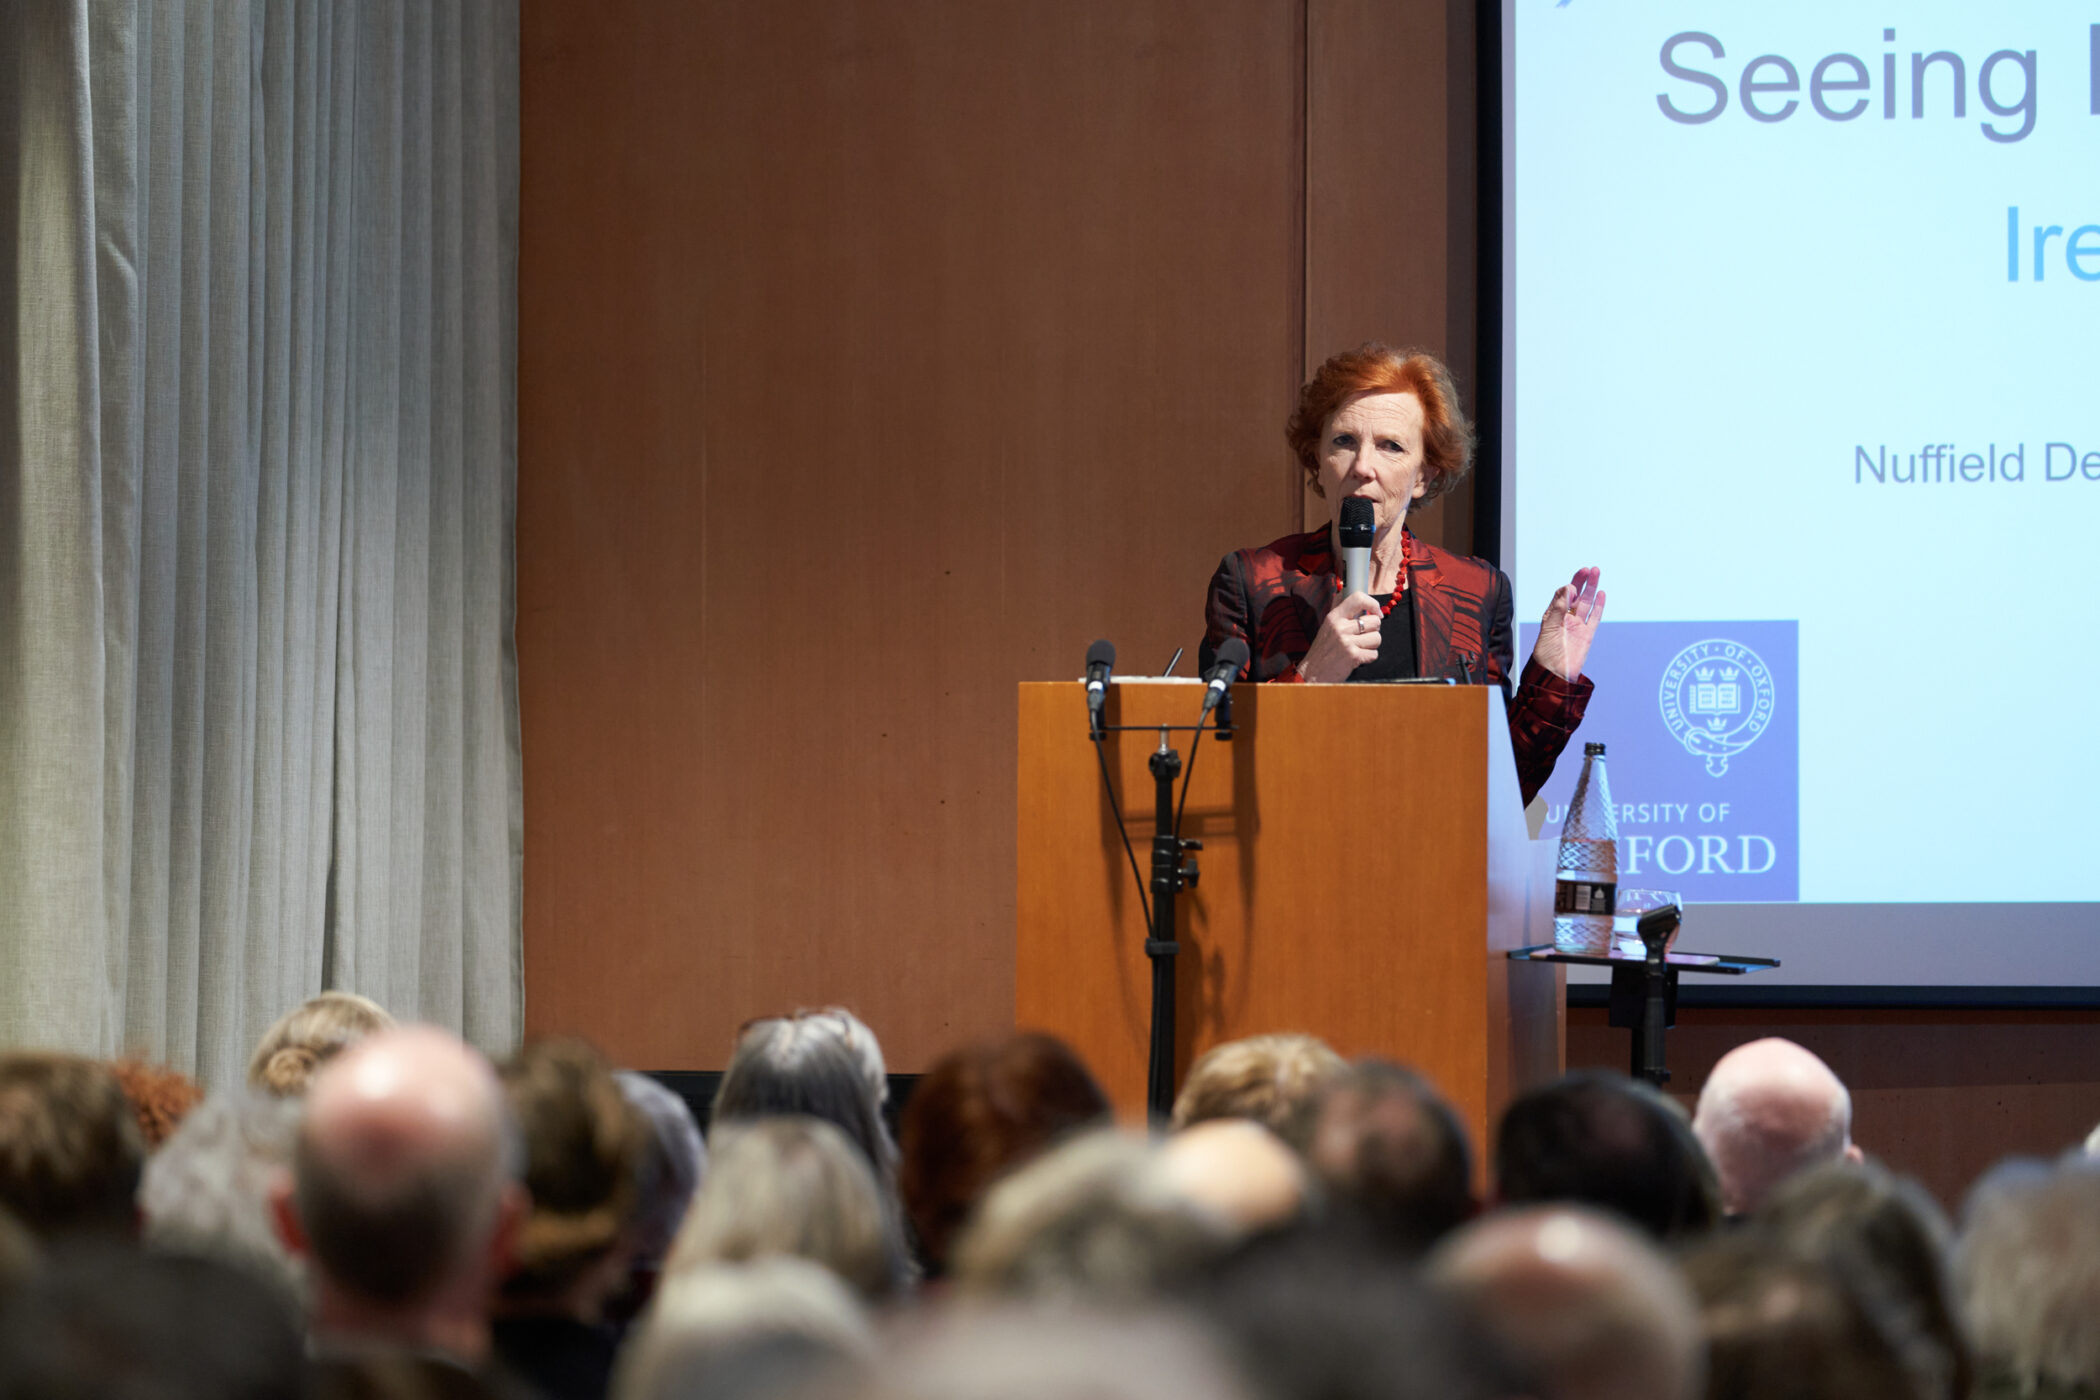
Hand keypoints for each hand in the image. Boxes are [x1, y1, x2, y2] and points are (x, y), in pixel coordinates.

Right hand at [1299, 592, 1382, 681]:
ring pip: (1377, 638)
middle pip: (1375, 621)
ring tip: (1359, 648)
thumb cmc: (1322, 651)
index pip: (1358, 598)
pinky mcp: (1353, 656)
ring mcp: (1347, 642)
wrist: (1311, 674)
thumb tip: (1360, 602)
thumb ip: (1343, 614)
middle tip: (1363, 637)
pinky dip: (1368, 658)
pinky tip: (1357, 658)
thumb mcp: (1328, 627)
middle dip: (1373, 630)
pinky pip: (1374, 654)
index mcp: (1334, 617)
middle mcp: (1340, 627)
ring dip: (1371, 646)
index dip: (1373, 604)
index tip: (1376, 613)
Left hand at [1532, 566, 1605, 681]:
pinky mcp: (1587, 635)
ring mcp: (1577, 626)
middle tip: (1588, 569)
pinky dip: (1599, 606)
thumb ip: (1558, 609)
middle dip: (1581, 582)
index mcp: (1552, 616)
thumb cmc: (1546, 654)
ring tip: (1596, 572)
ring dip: (1591, 588)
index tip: (1571, 587)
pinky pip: (1594, 617)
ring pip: (1586, 603)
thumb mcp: (1548, 629)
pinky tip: (1602, 593)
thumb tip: (1568, 589)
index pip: (1561, 596)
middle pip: (1575, 596)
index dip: (1567, 589)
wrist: (1555, 675)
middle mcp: (1565, 619)